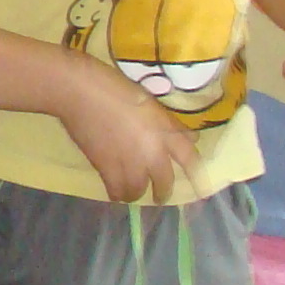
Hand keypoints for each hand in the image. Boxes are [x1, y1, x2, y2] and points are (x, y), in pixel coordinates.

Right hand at [58, 58, 198, 204]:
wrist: (81, 93)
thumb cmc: (116, 88)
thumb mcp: (150, 103)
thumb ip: (170, 125)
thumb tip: (190, 139)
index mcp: (165, 132)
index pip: (190, 159)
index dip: (198, 177)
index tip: (202, 191)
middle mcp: (152, 153)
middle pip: (164, 182)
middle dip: (162, 192)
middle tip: (159, 196)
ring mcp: (130, 163)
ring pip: (139, 191)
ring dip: (137, 194)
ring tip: (132, 194)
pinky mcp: (107, 169)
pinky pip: (116, 192)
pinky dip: (117, 194)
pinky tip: (115, 193)